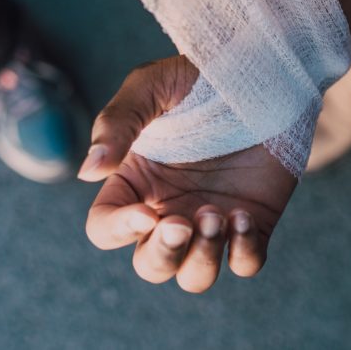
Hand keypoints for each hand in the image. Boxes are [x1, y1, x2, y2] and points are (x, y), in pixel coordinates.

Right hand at [78, 56, 296, 292]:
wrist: (263, 73)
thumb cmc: (200, 77)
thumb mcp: (151, 87)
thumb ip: (118, 124)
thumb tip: (88, 172)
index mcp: (135, 183)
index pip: (105, 228)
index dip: (118, 230)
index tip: (147, 212)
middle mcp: (169, 209)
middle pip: (150, 266)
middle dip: (162, 255)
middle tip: (181, 224)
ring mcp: (211, 220)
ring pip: (194, 276)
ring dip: (201, 258)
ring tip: (217, 214)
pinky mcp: (253, 221)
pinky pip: (246, 263)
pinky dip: (243, 252)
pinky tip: (243, 217)